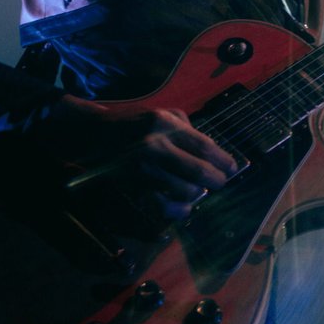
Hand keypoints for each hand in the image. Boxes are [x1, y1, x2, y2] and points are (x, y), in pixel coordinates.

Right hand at [32, 96, 240, 220]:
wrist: (91, 135)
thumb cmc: (130, 124)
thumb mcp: (159, 114)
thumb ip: (186, 128)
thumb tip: (213, 151)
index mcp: (163, 124)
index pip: (204, 146)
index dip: (224, 160)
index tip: (232, 168)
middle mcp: (154, 146)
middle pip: (199, 172)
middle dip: (216, 181)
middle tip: (220, 183)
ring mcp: (142, 170)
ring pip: (185, 192)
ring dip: (197, 194)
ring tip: (198, 191)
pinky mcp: (132, 188)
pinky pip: (164, 207)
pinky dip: (179, 210)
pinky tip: (183, 206)